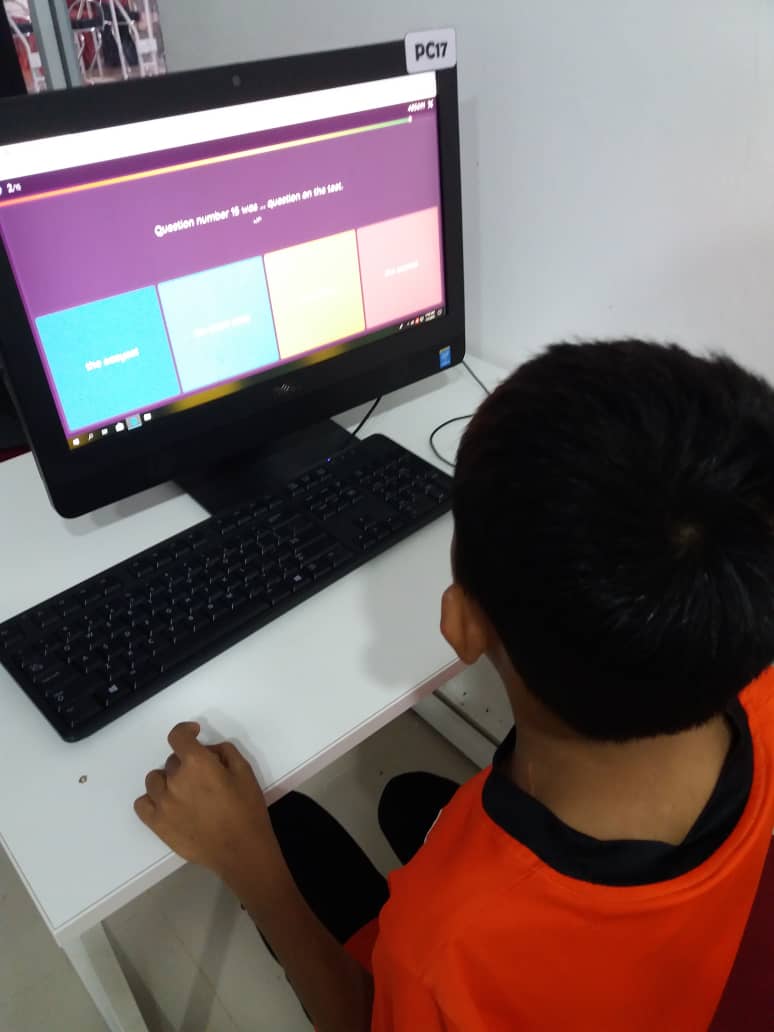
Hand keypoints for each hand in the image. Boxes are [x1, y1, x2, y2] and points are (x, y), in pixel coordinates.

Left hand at [134, 722, 285, 886]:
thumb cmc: (247, 810)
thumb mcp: (245, 771)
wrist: (241, 851)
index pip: (178, 736)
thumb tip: (208, 751)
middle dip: (186, 764)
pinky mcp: (157, 824)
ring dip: (168, 781)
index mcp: (196, 763)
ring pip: (155, 780)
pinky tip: (168, 805)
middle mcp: (174, 780)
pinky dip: (153, 800)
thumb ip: (224, 752)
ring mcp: (162, 803)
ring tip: (185, 794)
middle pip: (172, 761)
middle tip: (203, 778)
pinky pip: (142, 804)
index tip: (194, 734)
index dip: (185, 731)